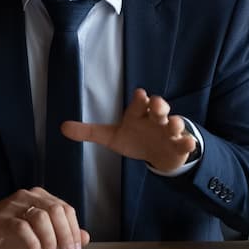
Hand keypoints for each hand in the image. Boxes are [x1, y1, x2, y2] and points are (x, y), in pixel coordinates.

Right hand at [0, 187, 89, 248]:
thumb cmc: (13, 229)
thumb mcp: (40, 231)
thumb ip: (63, 232)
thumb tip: (85, 237)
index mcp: (41, 197)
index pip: (65, 209)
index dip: (73, 229)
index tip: (76, 248)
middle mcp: (28, 196)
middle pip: (55, 210)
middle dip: (65, 234)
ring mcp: (14, 205)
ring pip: (40, 217)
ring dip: (50, 239)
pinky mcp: (2, 218)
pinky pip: (22, 228)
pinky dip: (33, 243)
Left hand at [61, 88, 196, 171]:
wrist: (157, 154)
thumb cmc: (134, 139)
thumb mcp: (111, 136)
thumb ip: (89, 132)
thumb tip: (61, 127)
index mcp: (138, 114)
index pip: (138, 103)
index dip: (139, 100)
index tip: (139, 95)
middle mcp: (155, 119)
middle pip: (158, 108)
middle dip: (158, 105)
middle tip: (155, 102)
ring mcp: (169, 132)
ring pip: (175, 123)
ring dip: (175, 123)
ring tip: (174, 124)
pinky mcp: (179, 146)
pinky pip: (186, 143)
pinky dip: (188, 143)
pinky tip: (187, 144)